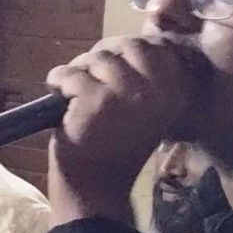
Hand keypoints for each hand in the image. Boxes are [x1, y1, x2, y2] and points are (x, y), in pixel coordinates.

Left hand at [43, 36, 209, 224]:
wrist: (96, 189)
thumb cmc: (116, 149)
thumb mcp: (145, 110)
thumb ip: (144, 78)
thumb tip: (125, 42)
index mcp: (175, 90)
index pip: (155, 46)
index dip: (127, 49)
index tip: (111, 63)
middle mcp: (157, 88)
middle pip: (126, 45)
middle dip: (101, 55)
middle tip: (86, 75)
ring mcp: (126, 92)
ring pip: (96, 58)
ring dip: (78, 71)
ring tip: (71, 92)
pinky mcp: (95, 99)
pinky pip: (71, 74)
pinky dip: (58, 81)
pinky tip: (57, 95)